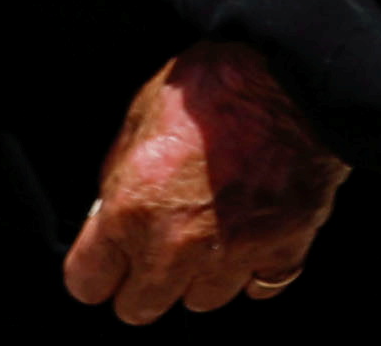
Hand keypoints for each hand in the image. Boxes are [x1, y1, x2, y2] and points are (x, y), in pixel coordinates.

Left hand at [63, 41, 345, 317]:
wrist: (292, 72)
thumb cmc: (216, 83)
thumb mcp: (139, 118)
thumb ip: (121, 180)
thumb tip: (113, 213)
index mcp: (130, 211)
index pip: (88, 283)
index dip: (97, 269)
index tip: (108, 260)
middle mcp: (176, 245)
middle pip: (139, 308)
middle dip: (143, 282)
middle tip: (157, 251)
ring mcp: (232, 252)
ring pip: (202, 300)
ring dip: (202, 276)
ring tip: (212, 238)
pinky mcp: (283, 246)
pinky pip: (263, 285)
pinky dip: (257, 269)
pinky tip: (253, 241)